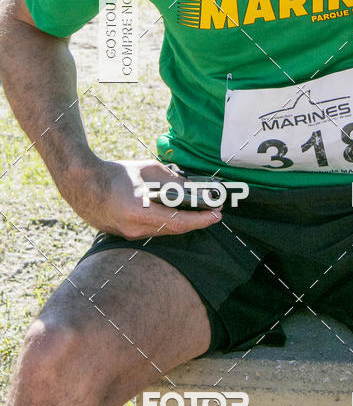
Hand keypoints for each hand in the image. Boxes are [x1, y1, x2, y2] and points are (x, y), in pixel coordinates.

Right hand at [61, 157, 222, 238]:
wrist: (82, 183)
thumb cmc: (115, 173)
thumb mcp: (148, 170)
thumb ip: (172, 181)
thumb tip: (193, 189)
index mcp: (141, 212)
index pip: (179, 222)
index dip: (201, 220)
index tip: (217, 215)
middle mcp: (135, 229)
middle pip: (173, 229)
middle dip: (195, 221)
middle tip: (212, 210)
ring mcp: (128, 235)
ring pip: (163, 231)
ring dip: (181, 222)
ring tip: (197, 210)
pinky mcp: (124, 234)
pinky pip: (151, 231)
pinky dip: (166, 222)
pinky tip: (175, 212)